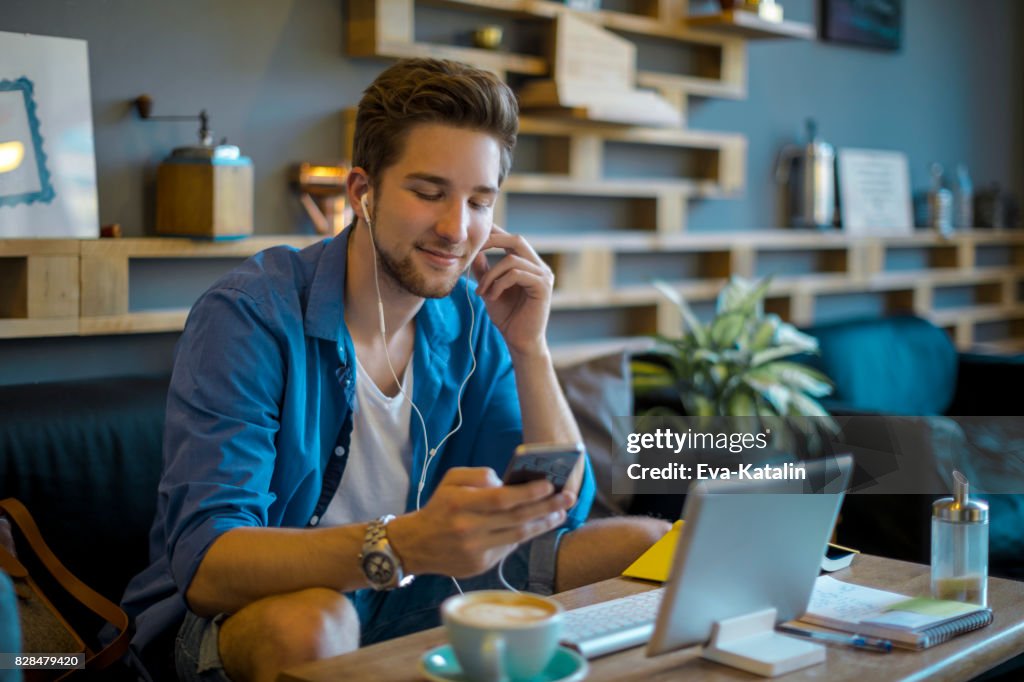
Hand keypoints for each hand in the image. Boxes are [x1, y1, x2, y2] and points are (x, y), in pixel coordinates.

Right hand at [388, 467, 574, 577]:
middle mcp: (468, 529)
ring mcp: (475, 551)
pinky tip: (536, 525)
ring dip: (543, 524)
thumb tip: (507, 482)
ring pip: (518, 536)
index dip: (528, 493)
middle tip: (567, 498)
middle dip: (547, 507)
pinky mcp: (479, 566)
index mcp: (460, 504)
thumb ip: (479, 475)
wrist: (415, 545)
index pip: (502, 499)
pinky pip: (508, 548)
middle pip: (516, 519)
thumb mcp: (451, 480)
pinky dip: (523, 536)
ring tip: (560, 513)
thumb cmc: (439, 507)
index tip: (549, 485)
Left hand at [471, 226, 553, 356]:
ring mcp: (544, 275)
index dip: (495, 233)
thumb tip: (474, 251)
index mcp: (528, 264)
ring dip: (491, 275)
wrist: (520, 341)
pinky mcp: (543, 287)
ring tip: (482, 292)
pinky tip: (492, 297)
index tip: (475, 235)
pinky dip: (499, 284)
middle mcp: (539, 266)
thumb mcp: (490, 289)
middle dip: (493, 241)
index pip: (512, 240)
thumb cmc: (507, 317)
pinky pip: (516, 274)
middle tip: (474, 249)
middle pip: (517, 240)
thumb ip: (484, 271)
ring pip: (512, 260)